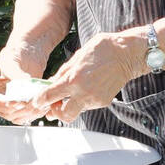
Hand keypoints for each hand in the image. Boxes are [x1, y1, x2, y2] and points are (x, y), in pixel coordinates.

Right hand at [0, 41, 48, 124]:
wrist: (28, 55)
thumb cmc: (15, 54)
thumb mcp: (12, 61)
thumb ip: (16, 74)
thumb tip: (24, 85)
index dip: (4, 104)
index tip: (17, 102)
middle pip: (5, 113)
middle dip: (20, 110)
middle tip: (33, 103)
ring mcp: (10, 104)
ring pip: (17, 117)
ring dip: (29, 113)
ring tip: (40, 104)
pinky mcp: (22, 106)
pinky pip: (27, 115)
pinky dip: (35, 113)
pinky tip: (44, 105)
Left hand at [30, 29, 145, 123]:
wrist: (127, 54)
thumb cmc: (103, 50)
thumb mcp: (78, 56)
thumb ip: (63, 72)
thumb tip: (52, 82)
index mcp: (73, 79)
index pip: (50, 97)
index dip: (40, 100)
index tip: (37, 101)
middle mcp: (83, 93)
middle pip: (63, 115)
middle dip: (56, 111)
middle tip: (54, 103)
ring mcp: (94, 99)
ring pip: (76, 111)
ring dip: (70, 105)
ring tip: (72, 92)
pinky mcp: (103, 102)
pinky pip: (88, 106)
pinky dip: (83, 100)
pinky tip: (86, 89)